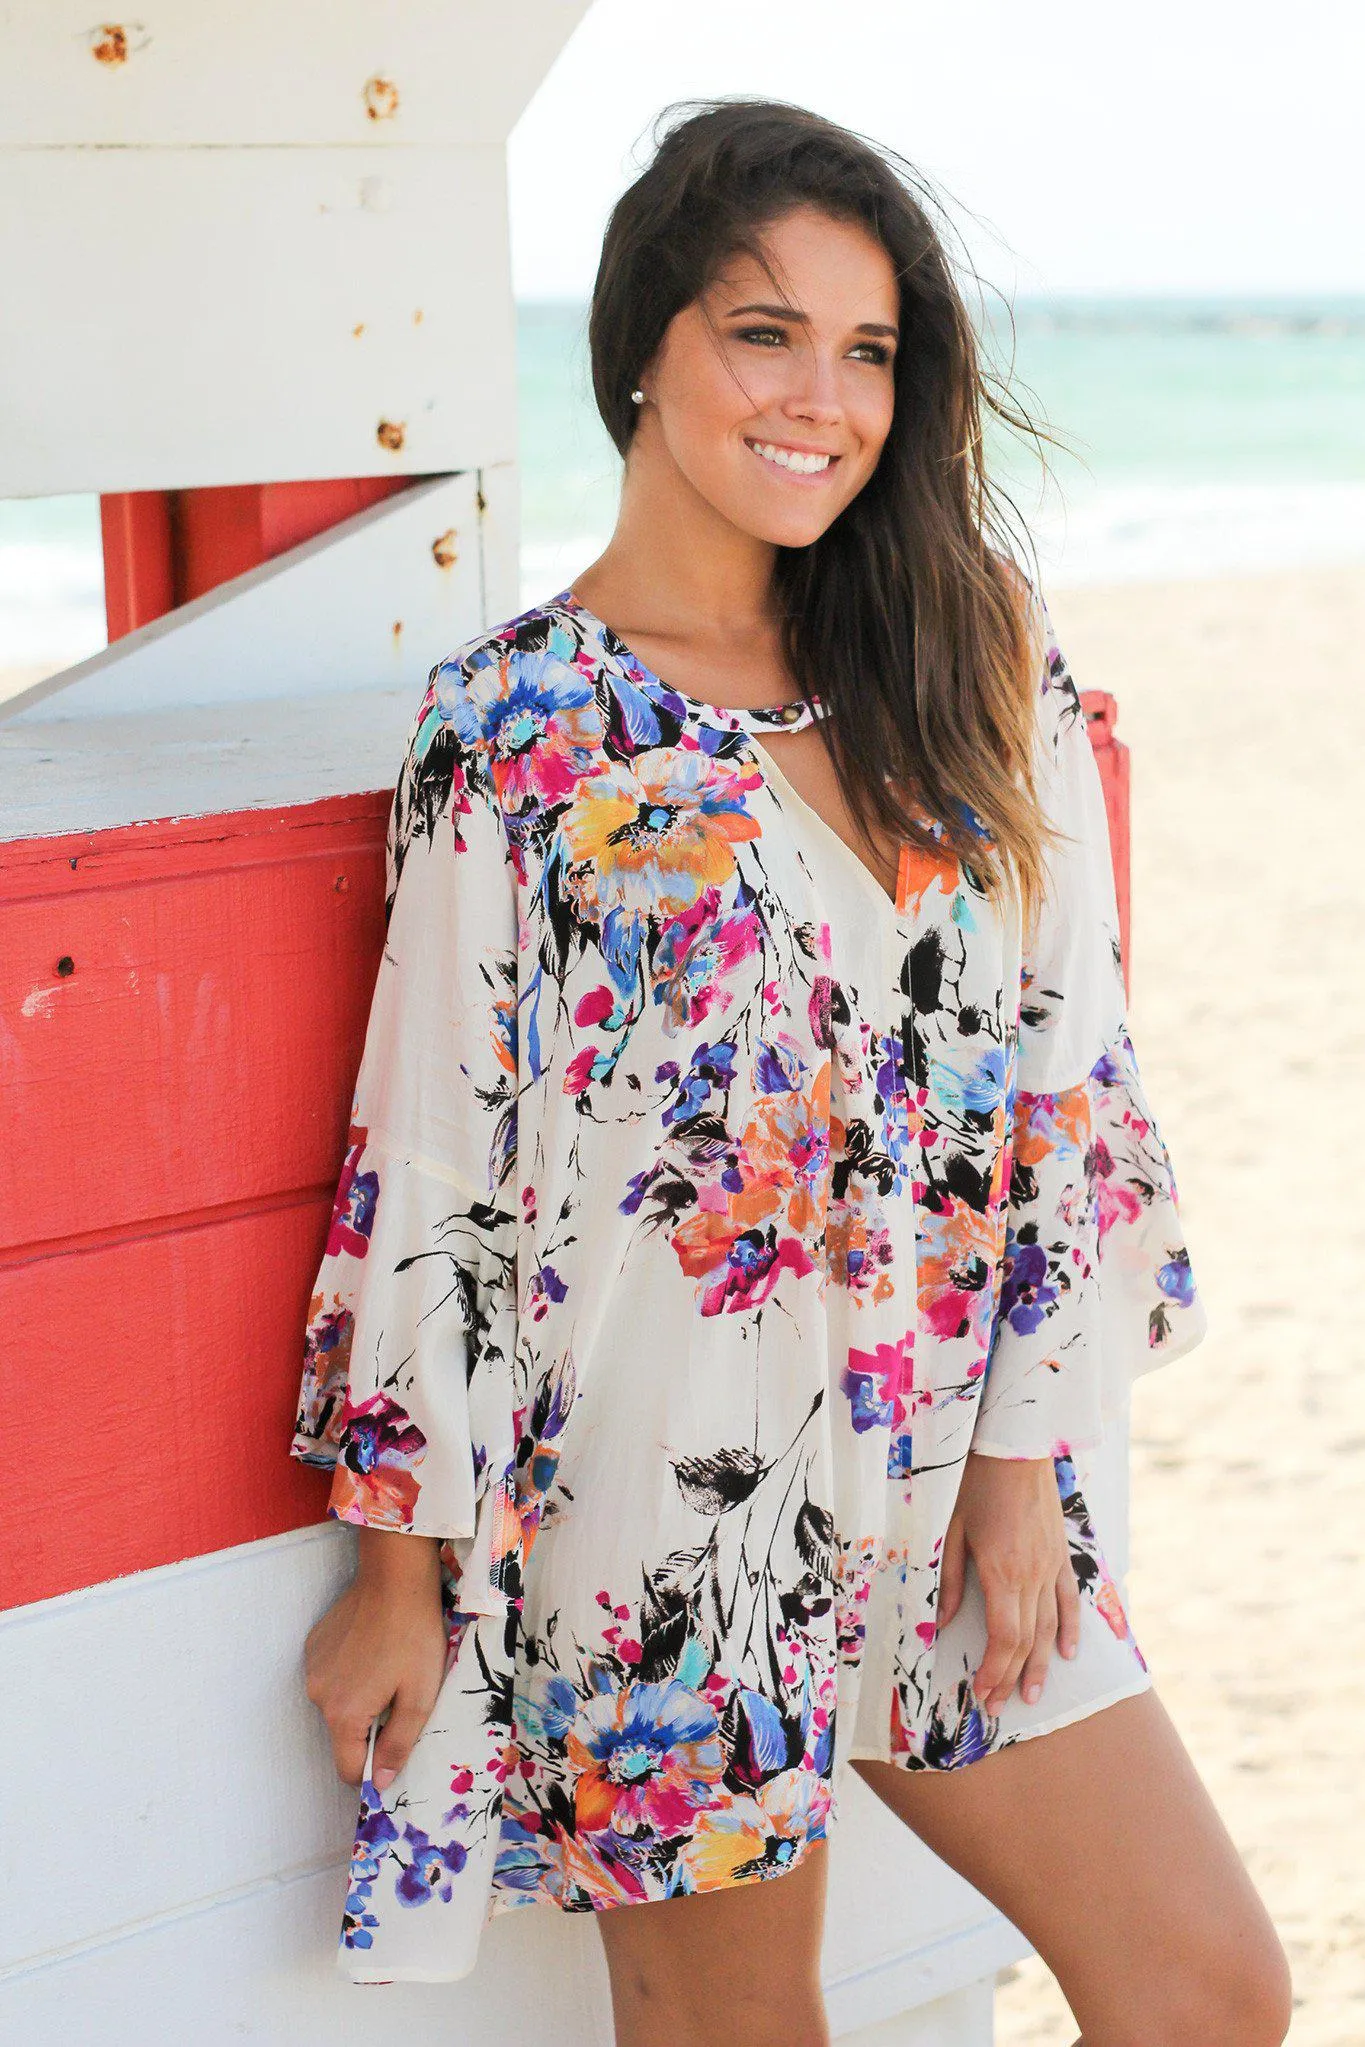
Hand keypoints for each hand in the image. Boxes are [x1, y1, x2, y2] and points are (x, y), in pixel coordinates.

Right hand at [303, 1529, 447, 1790]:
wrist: (395, 1577)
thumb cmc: (414, 1636)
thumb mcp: (419, 1696)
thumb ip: (399, 1744)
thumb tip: (381, 1783)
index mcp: (343, 1714)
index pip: (348, 1769)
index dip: (373, 1768)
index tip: (395, 1748)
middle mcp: (318, 1695)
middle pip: (343, 1735)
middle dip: (370, 1727)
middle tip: (399, 1696)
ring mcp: (312, 1668)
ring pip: (337, 1704)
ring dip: (359, 1698)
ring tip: (387, 1668)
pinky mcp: (313, 1645)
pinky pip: (331, 1675)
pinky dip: (349, 1673)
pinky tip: (371, 1648)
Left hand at [936, 1450, 1080, 1714]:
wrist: (1016, 1445)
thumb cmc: (976, 1482)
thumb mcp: (951, 1530)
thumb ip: (947, 1580)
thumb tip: (940, 1625)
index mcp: (1002, 1574)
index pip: (1004, 1638)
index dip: (995, 1672)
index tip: (982, 1694)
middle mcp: (1032, 1577)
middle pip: (1027, 1641)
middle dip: (1012, 1677)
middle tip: (999, 1706)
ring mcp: (1051, 1567)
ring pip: (1051, 1628)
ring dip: (1041, 1665)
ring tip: (1033, 1695)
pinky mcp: (1061, 1554)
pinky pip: (1070, 1600)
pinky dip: (1070, 1629)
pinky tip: (1069, 1653)